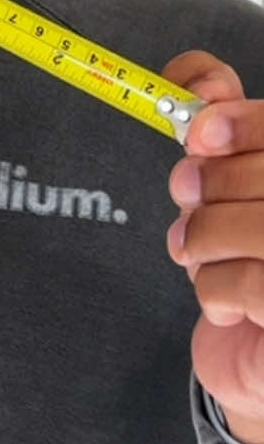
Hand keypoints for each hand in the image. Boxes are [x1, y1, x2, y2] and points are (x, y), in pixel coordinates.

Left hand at [165, 50, 263, 443]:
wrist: (257, 358)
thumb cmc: (247, 260)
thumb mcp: (228, 183)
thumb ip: (221, 123)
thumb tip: (203, 85)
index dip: (245, 121)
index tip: (199, 131)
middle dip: (208, 183)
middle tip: (187, 197)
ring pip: (252, 229)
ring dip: (203, 240)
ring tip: (200, 253)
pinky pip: (248, 285)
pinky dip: (214, 290)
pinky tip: (224, 301)